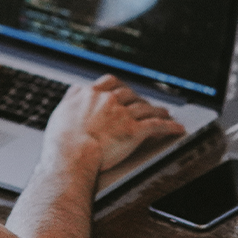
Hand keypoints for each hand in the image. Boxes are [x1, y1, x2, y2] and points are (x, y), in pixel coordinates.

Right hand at [43, 75, 185, 172]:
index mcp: (90, 94)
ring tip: (164, 112)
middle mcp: (108, 100)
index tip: (123, 89)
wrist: (72, 154)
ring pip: (145, 108)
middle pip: (129, 94)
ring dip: (157, 110)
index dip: (119, 86)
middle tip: (144, 103)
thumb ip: (71, 98)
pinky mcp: (134, 130)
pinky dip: (169, 126)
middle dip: (139, 98)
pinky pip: (156, 125)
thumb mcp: (60, 112)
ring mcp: (122, 114)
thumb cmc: (61, 140)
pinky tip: (177, 127)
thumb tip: (74, 90)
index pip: (109, 82)